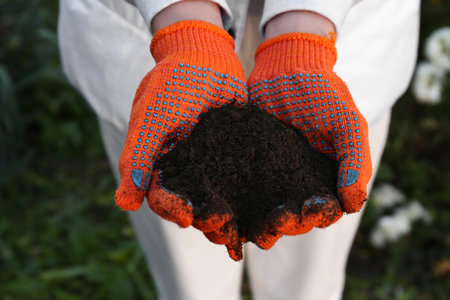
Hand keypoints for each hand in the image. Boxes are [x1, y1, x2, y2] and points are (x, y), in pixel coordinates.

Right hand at [115, 21, 246, 233]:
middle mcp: (184, 168)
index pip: (161, 197)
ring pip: (217, 199)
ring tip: (244, 228)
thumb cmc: (174, 81)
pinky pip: (239, 180)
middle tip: (223, 227)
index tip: (188, 216)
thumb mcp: (153, 115)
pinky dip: (248, 195)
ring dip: (228, 215)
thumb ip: (138, 156)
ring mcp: (210, 163)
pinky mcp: (234, 155)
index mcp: (159, 162)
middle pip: (192, 204)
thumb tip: (124, 204)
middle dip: (205, 219)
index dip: (172, 209)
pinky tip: (263, 207)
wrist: (207, 53)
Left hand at [248, 33, 370, 224]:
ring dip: (264, 220)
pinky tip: (232, 209)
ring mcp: (273, 174)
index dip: (320, 214)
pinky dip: (240, 203)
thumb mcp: (346, 122)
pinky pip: (245, 190)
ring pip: (269, 208)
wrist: (285, 65)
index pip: (327, 208)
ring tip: (255, 223)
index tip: (309, 210)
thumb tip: (352, 203)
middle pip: (296, 215)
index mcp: (328, 176)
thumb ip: (355, 160)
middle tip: (278, 219)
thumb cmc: (322, 92)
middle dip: (289, 222)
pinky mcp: (249, 165)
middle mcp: (301, 181)